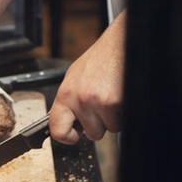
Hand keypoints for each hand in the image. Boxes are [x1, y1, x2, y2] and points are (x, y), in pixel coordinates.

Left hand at [50, 11, 125, 143]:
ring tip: (111, 96)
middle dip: (100, 123)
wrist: (119, 44)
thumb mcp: (75, 78)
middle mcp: (80, 99)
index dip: (67, 137)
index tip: (74, 135)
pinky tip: (119, 95)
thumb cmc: (101, 58)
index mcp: (66, 94)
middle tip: (102, 104)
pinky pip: (122, 121)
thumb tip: (67, 122)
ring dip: (113, 117)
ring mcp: (98, 102)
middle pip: (92, 134)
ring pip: (109, 129)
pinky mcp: (116, 103)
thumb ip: (69, 102)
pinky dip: (123, 112)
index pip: (57, 129)